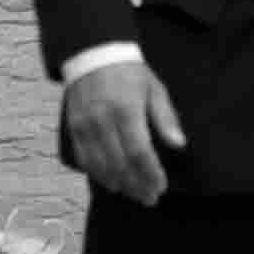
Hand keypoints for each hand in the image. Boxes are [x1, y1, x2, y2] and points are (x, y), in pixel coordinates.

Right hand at [63, 59, 185, 204]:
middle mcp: (104, 122)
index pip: (139, 152)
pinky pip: (85, 159)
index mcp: (127, 111)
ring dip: (119, 184)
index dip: (150, 173)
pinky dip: (98, 175)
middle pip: (120, 164)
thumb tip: (179, 144)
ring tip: (135, 194)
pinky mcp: (74, 130)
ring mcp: (86, 127)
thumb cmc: (131, 73)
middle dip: (137, 185)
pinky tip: (112, 183)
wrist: (95, 55)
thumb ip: (165, 118)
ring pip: (101, 166)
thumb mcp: (154, 89)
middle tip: (150, 198)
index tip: (161, 187)